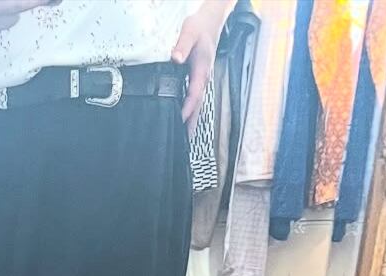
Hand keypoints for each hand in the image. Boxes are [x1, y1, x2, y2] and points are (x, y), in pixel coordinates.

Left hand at [173, 0, 231, 132]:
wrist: (210, 23)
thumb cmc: (200, 28)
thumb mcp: (190, 32)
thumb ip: (182, 45)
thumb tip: (175, 58)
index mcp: (201, 69)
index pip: (194, 93)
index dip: (188, 107)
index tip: (180, 119)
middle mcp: (203, 78)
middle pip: (198, 105)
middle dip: (191, 123)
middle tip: (184, 141)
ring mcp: (202, 80)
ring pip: (197, 104)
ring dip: (192, 121)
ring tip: (185, 139)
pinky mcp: (199, 80)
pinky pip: (195, 99)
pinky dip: (191, 111)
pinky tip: (185, 120)